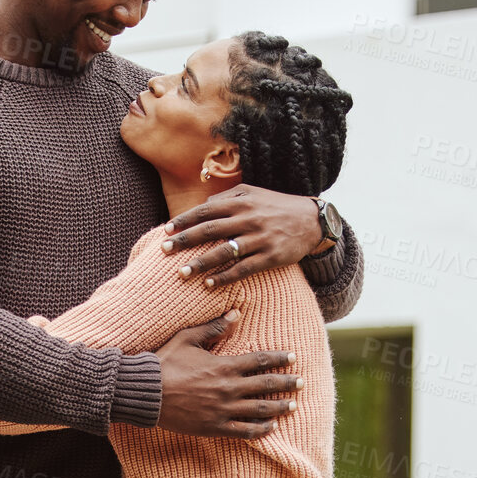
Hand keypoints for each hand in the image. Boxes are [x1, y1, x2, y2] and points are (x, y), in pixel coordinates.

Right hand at [156, 311, 302, 440]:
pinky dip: (260, 430)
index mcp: (224, 365)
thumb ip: (214, 327)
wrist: (146, 393)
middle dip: (287, 383)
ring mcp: (223, 410)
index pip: (260, 360)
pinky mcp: (214, 427)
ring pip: (260, 410)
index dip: (279, 359)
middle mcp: (228, 388)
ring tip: (293, 406)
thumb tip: (236, 314)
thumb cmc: (165, 363)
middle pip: (266, 385)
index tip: (293, 358)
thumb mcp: (188, 338)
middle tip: (301, 383)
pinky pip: (244, 431)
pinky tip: (271, 428)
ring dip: (279, 407)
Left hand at [160, 186, 324, 286]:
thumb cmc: (276, 206)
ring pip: (224, 252)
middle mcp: (248, 218)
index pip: (206, 210)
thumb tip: (202, 206)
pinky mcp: (270, 256)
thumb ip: (227, 197)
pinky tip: (209, 284)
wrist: (311, 220)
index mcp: (241, 201)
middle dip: (185, 240)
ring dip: (201, 263)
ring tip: (182, 273)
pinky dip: (225, 277)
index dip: (185, 220)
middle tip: (164, 250)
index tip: (167, 231)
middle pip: (210, 230)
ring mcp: (260, 238)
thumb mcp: (253, 193)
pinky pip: (243, 269)